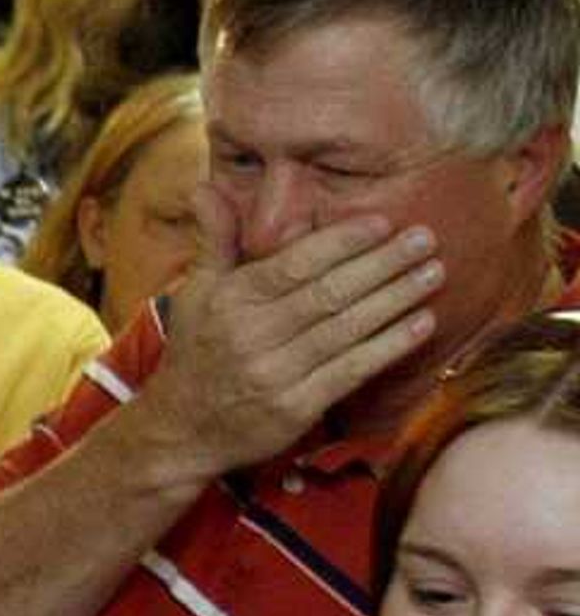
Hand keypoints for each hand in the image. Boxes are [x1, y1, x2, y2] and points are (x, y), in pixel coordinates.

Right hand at [133, 212, 445, 483]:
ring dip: (396, 299)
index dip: (342, 243)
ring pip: (346, 329)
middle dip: (382, 264)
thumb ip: (215, 239)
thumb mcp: (197, 292)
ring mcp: (274, 374)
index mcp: (230, 300)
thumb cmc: (198, 352)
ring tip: (434, 273)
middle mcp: (251, 336)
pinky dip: (390, 346)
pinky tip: (422, 324)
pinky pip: (352, 370)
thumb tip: (205, 186)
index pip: (293, 265)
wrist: (182, 430)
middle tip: (425, 239)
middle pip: (328, 294)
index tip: (383, 222)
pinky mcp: (295, 408)